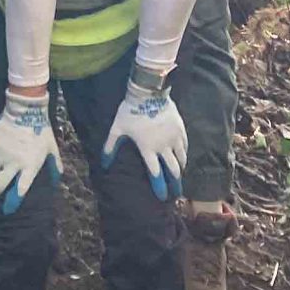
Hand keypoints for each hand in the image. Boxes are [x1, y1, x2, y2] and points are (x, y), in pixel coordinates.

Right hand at [0, 90, 58, 214]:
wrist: (26, 110)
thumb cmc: (41, 130)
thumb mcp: (52, 148)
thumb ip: (55, 166)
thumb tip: (58, 180)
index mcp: (30, 166)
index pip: (20, 190)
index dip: (13, 202)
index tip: (6, 211)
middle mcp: (14, 164)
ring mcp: (0, 156)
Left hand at [102, 77, 187, 200]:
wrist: (148, 92)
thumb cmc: (130, 111)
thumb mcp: (117, 129)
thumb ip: (110, 147)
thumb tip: (104, 164)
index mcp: (147, 149)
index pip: (155, 173)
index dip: (159, 187)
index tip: (163, 198)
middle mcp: (163, 146)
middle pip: (173, 170)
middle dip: (176, 184)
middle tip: (177, 194)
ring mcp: (173, 137)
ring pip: (181, 158)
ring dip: (181, 169)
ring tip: (180, 176)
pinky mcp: (180, 129)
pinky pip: (185, 146)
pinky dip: (184, 154)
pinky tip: (183, 157)